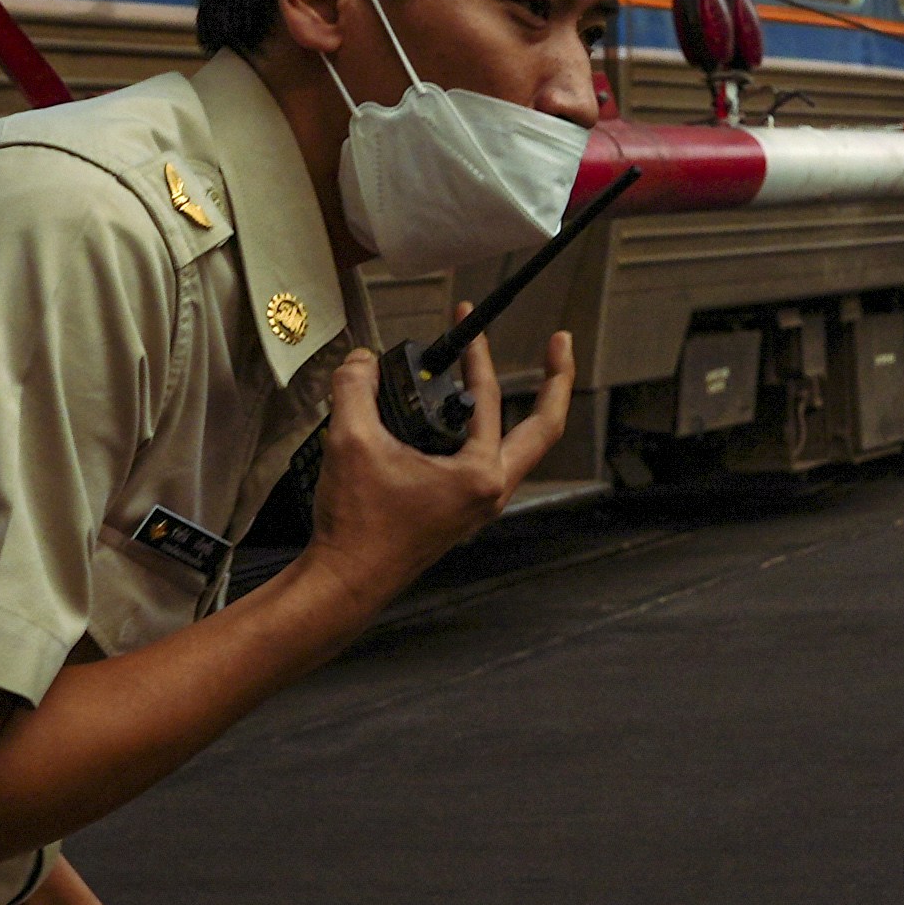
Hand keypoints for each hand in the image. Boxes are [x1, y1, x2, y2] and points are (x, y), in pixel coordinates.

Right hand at [300, 332, 574, 602]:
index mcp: (479, 476)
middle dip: (554, 382)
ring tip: (496, 376)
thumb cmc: (358, 528)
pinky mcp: (458, 512)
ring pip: (515, 447)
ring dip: (514, 407)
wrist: (345, 581)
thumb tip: (362, 360)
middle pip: (543, 429)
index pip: (489, 398)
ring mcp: (477, 505)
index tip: (467, 323)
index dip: (477, 352)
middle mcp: (488, 492)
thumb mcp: (352, 442)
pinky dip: (478, 433)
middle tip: (558, 346)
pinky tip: (454, 418)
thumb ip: (356, 388)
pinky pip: (485, 463)